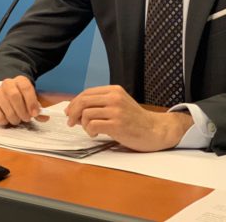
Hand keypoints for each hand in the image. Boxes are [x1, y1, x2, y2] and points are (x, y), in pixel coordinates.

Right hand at [0, 76, 41, 125]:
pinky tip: (7, 119)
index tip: (35, 113)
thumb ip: (38, 109)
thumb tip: (44, 117)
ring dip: (14, 117)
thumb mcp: (31, 101)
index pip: (26, 87)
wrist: (5, 95)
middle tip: (26, 118)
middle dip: (22, 111)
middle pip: (14, 96)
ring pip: (6, 106)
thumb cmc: (20, 99)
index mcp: (20, 81)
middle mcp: (7, 84)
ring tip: (17, 119)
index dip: (31, 101)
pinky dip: (4, 120)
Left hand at [65, 85, 193, 151]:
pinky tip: (94, 134)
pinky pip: (92, 125)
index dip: (74, 102)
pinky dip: (89, 131)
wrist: (155, 130)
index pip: (86, 93)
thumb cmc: (135, 120)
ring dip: (83, 124)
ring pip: (86, 114)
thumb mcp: (118, 105)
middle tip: (70, 122)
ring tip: (89, 130)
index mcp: (114, 91)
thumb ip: (100, 105)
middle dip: (73, 112)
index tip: (69, 111)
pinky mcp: (117, 125)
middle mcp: (114, 98)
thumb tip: (75, 111)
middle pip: (83, 101)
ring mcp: (116, 111)